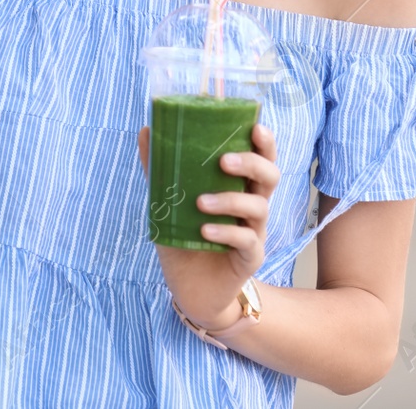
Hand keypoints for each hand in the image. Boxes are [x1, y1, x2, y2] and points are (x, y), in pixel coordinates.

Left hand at [137, 121, 279, 331]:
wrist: (190, 290)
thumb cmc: (185, 238)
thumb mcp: (168, 202)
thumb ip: (159, 169)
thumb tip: (145, 130)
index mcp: (239, 186)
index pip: (261, 157)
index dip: (264, 142)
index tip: (255, 126)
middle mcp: (252, 206)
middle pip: (270, 176)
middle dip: (252, 163)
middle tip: (223, 160)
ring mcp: (254, 232)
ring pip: (259, 206)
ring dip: (230, 199)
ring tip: (200, 202)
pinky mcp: (250, 257)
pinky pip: (246, 240)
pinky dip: (226, 231)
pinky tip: (204, 230)